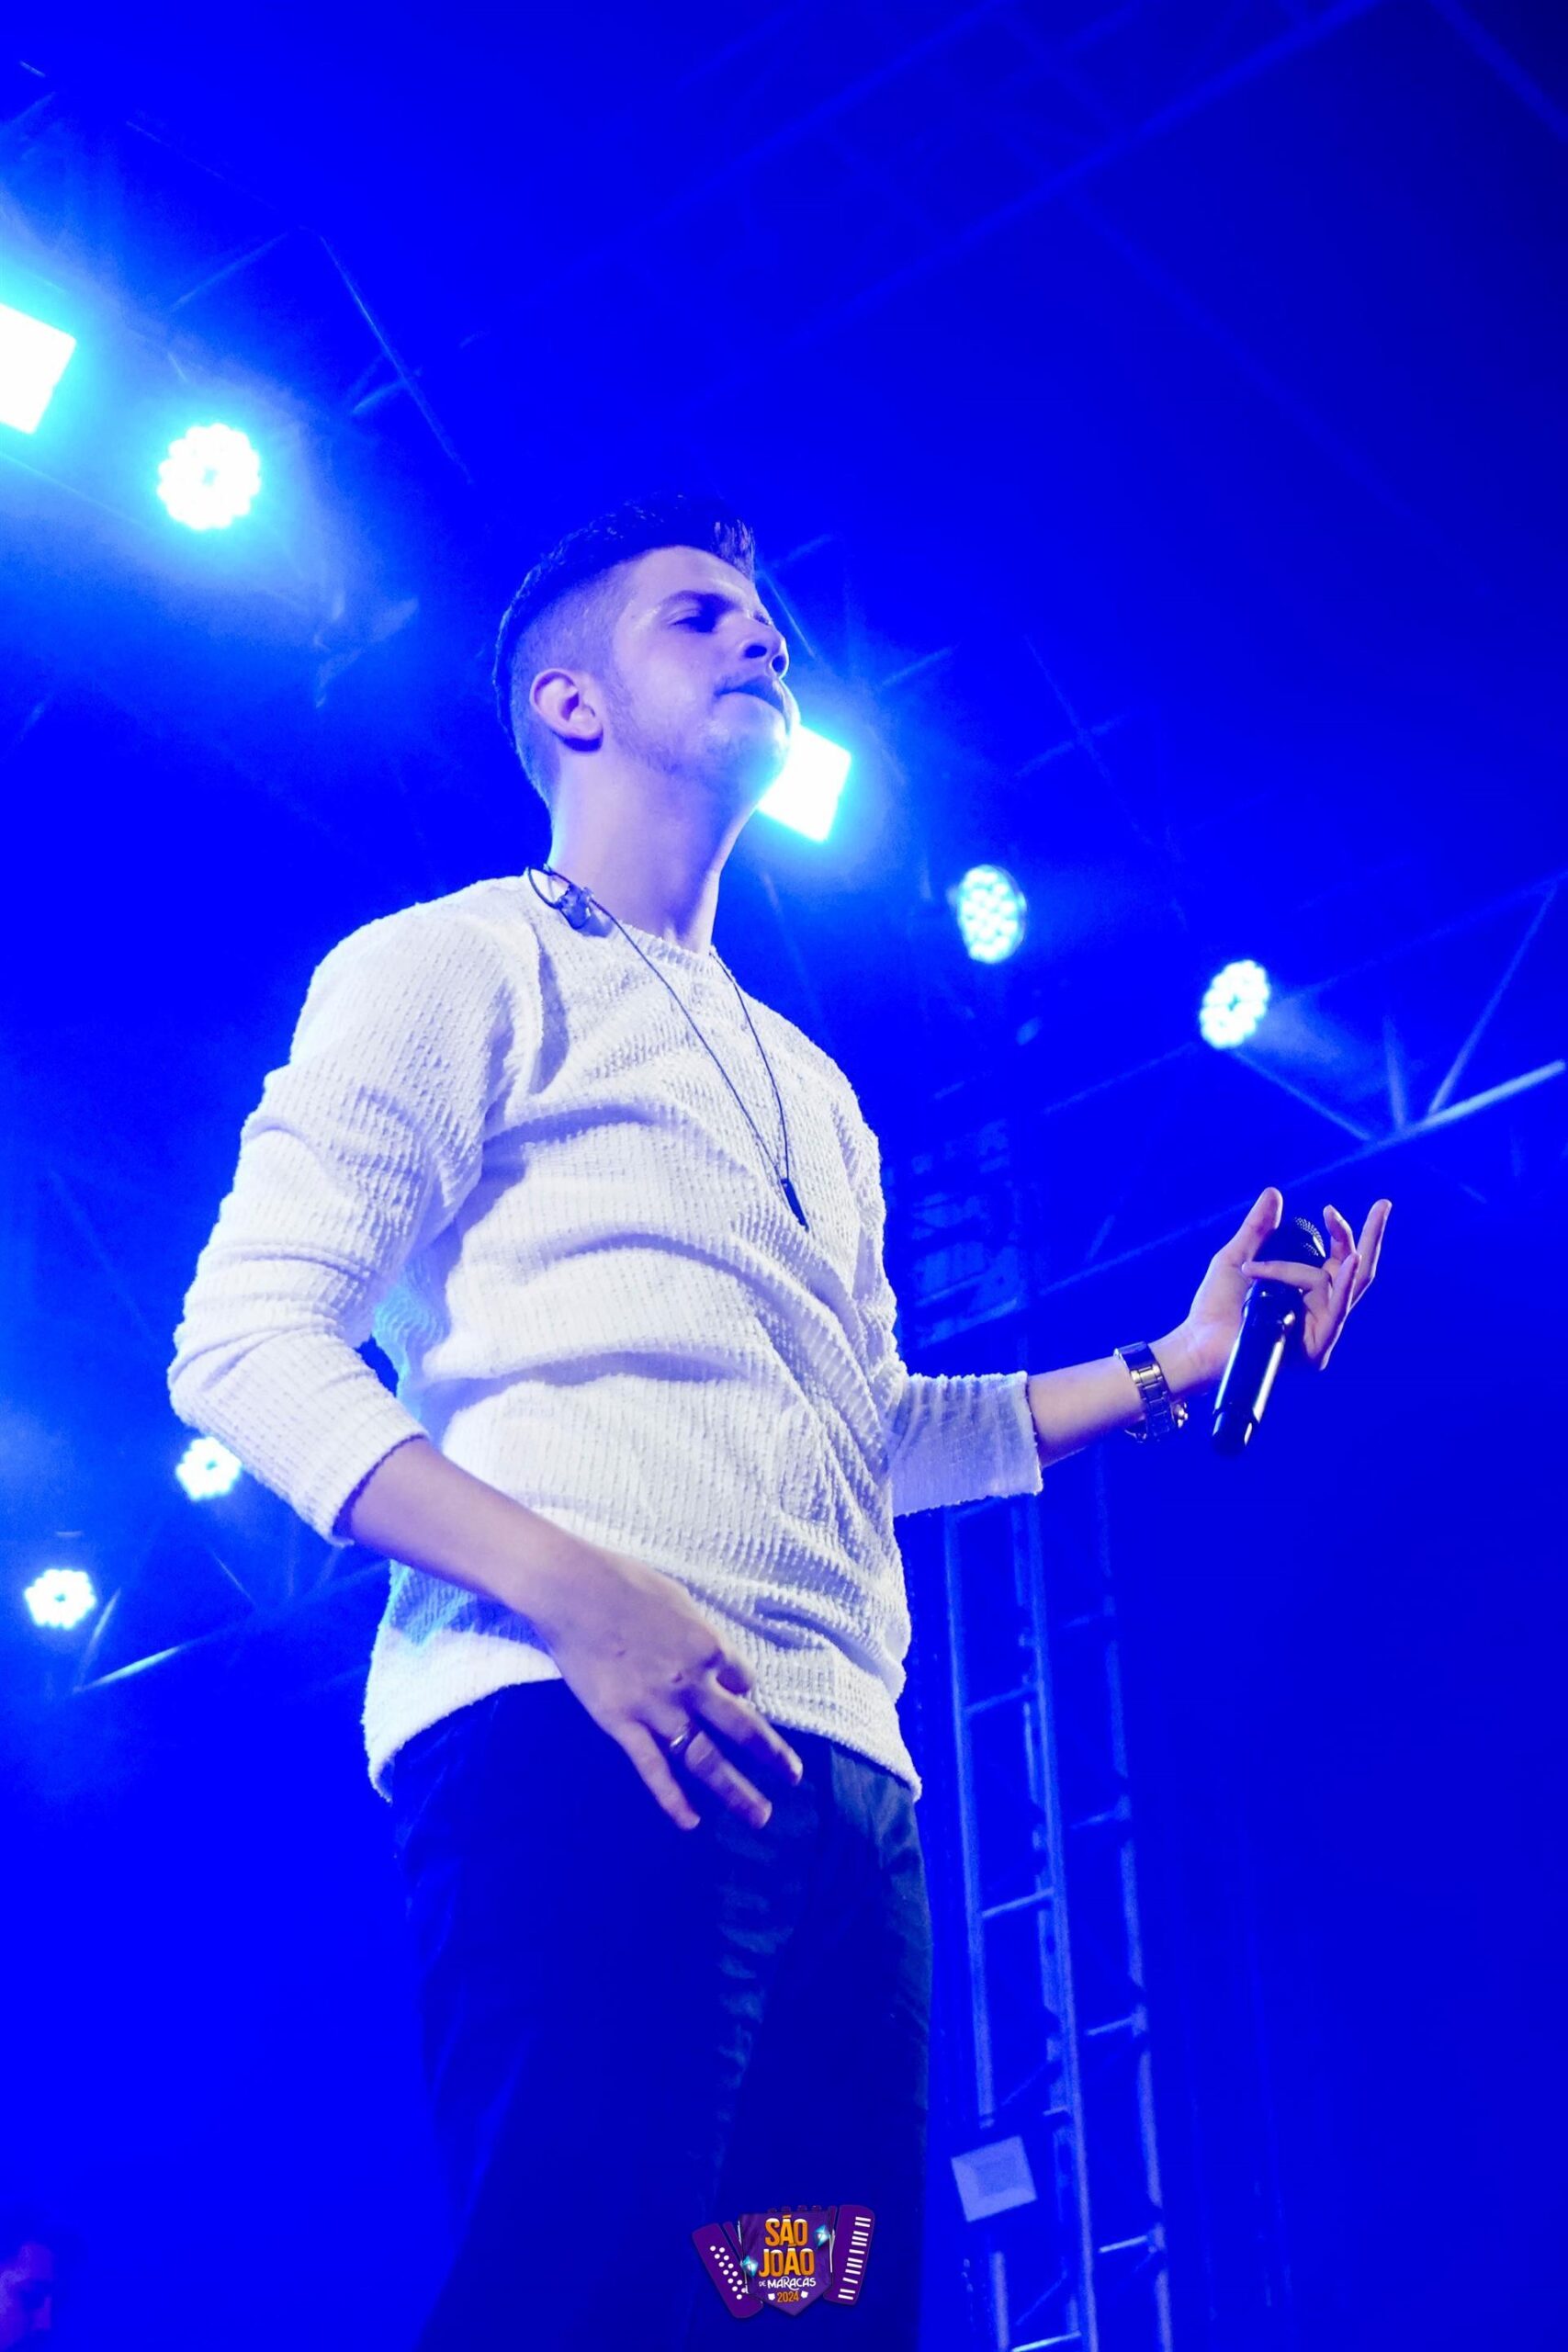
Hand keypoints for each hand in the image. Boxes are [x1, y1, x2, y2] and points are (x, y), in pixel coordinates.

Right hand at [531, 1543, 805, 1832]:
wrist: (573, 1591)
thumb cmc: (624, 1583)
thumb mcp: (678, 1600)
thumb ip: (699, 1635)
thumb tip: (716, 1660)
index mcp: (709, 1647)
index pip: (744, 1680)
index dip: (744, 1690)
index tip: (738, 1696)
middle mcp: (692, 1684)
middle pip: (742, 1728)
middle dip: (771, 1756)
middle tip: (793, 1777)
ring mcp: (657, 1708)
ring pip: (705, 1758)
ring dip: (735, 1790)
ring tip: (759, 1816)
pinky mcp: (622, 1723)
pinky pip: (653, 1768)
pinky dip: (673, 1798)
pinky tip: (691, 1822)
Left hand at [1158, 1187, 1391, 1391]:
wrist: (1199, 1343)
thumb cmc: (1215, 1307)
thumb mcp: (1237, 1258)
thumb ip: (1258, 1229)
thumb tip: (1275, 1193)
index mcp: (1307, 1291)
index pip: (1339, 1259)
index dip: (1342, 1233)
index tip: (1329, 1210)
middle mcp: (1321, 1309)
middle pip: (1360, 1270)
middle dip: (1372, 1236)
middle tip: (1383, 1206)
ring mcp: (1322, 1328)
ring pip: (1332, 1283)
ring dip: (1293, 1271)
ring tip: (1254, 1275)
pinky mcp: (1318, 1346)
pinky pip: (1338, 1309)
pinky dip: (1346, 1284)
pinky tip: (1352, 1261)